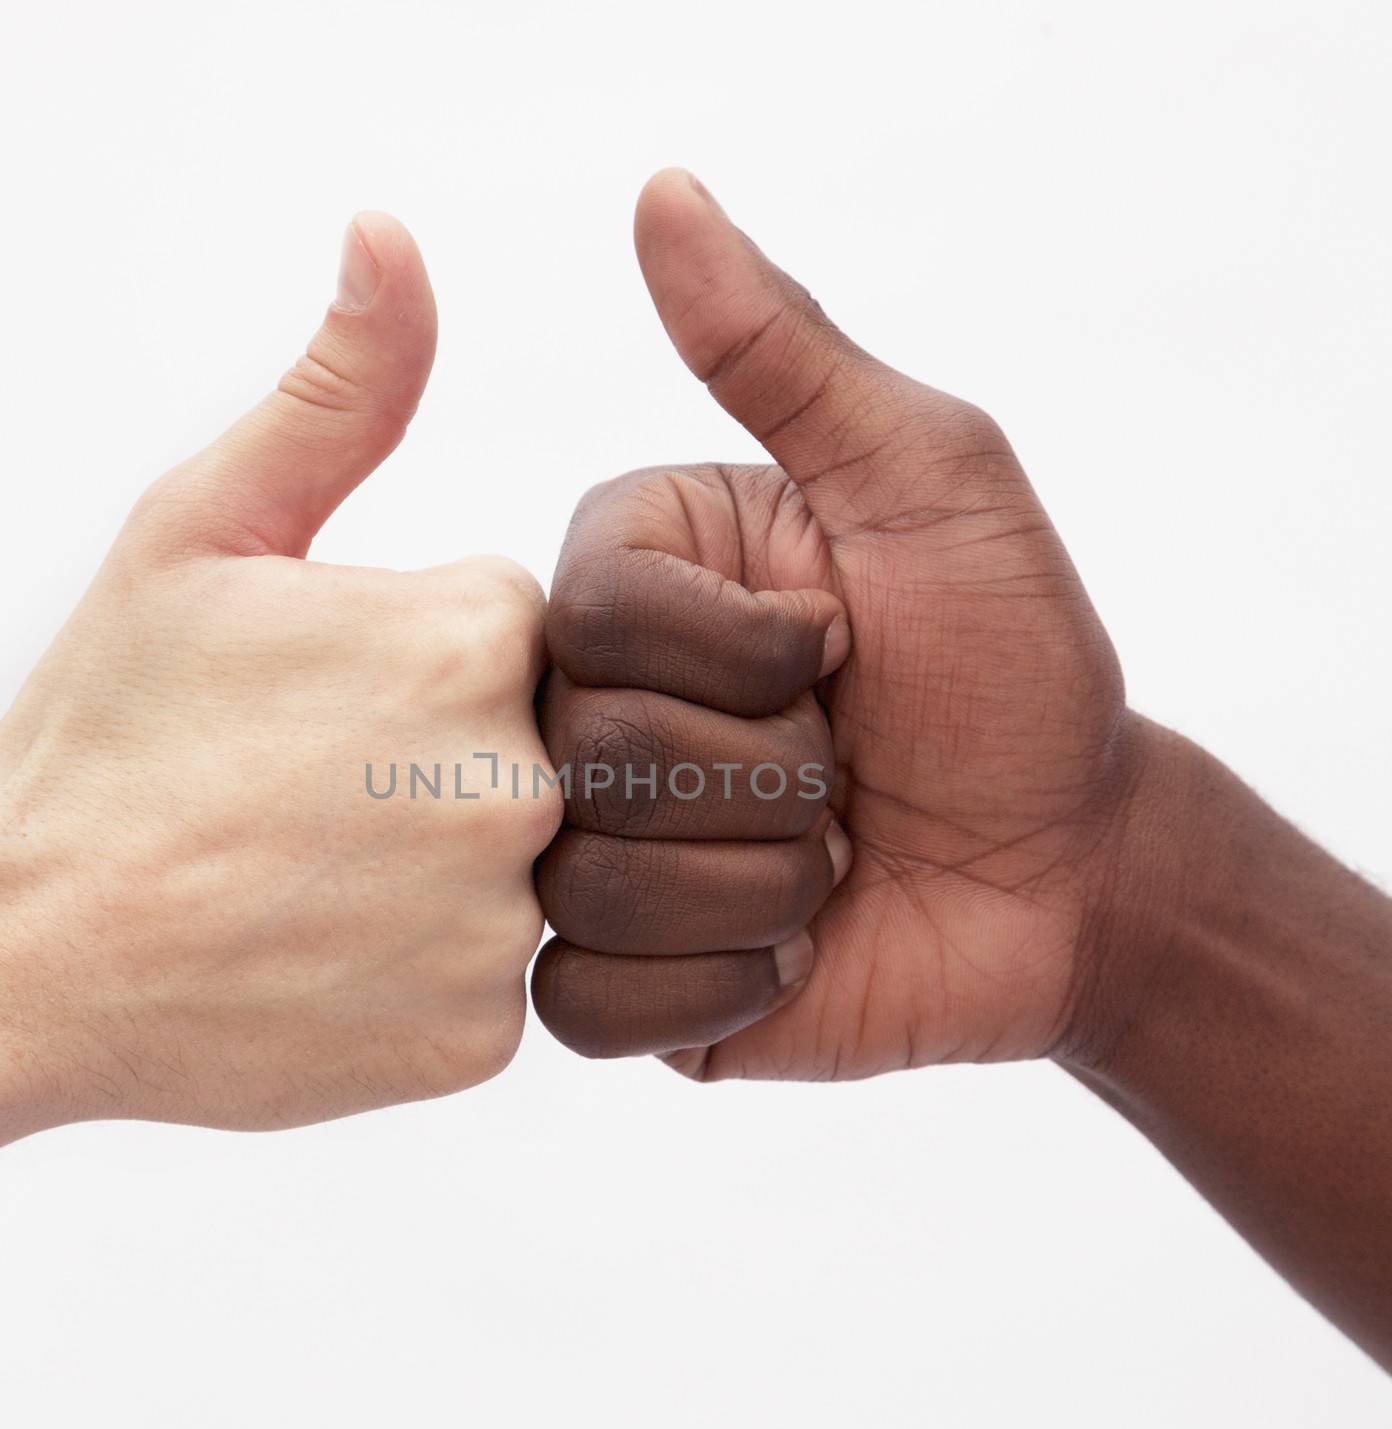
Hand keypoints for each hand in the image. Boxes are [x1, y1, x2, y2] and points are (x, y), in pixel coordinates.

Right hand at [0, 212, 556, 1270]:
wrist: (22, 944)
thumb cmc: (109, 729)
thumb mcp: (205, 528)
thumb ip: (338, 391)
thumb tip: (393, 239)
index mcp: (474, 633)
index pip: (533, 632)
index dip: (427, 662)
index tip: (334, 706)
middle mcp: (523, 775)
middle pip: (552, 747)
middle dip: (449, 762)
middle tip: (324, 795)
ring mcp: (506, 919)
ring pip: (533, 869)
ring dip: (444, 868)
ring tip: (320, 871)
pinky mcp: (483, 1035)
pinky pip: (498, 980)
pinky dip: (427, 967)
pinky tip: (329, 949)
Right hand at [531, 171, 1137, 1079]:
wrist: (1070, 868)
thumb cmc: (1012, 663)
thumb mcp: (927, 478)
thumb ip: (788, 353)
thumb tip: (664, 195)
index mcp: (632, 585)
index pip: (594, 610)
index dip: (747, 649)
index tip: (846, 646)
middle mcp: (585, 712)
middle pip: (590, 753)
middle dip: (775, 775)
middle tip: (849, 770)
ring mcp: (591, 850)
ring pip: (588, 885)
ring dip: (765, 885)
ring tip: (833, 864)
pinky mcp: (616, 984)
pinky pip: (588, 1006)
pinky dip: (718, 986)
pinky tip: (789, 952)